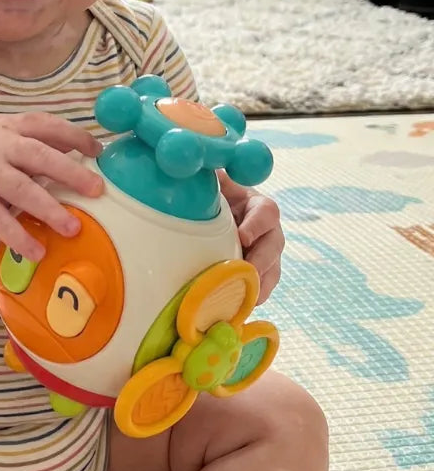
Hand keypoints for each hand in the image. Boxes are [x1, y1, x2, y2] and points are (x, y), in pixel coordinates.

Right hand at [0, 113, 103, 261]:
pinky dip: (18, 236)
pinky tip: (37, 250)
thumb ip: (32, 138)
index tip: (97, 150)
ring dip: (49, 209)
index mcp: (8, 126)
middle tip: (97, 189)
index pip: (46, 124)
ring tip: (73, 228)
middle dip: (70, 172)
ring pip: (21, 189)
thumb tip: (77, 147)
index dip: (74, 135)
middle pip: (39, 156)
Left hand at [217, 170, 283, 304]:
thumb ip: (212, 177)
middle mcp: (268, 231)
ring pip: (272, 272)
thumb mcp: (216, 184)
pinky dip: (251, 299)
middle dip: (260, 261)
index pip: (266, 213)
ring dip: (258, 285)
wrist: (215, 217)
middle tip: (244, 273)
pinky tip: (235, 307)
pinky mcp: (260, 274)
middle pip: (274, 247)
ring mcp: (267, 255)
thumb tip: (197, 163)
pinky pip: (262, 289)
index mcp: (258, 205)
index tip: (241, 237)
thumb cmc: (216, 198)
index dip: (256, 225)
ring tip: (242, 297)